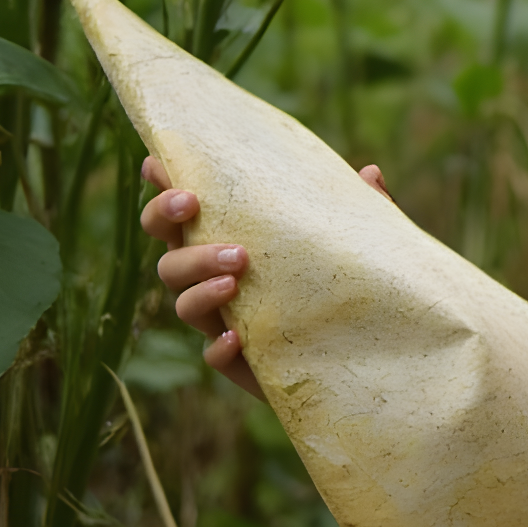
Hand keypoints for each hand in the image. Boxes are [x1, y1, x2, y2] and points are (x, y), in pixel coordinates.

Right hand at [143, 154, 390, 399]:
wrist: (361, 350)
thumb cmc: (345, 279)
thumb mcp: (356, 241)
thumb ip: (361, 209)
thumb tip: (369, 173)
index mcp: (233, 238)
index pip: (185, 211)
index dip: (163, 185)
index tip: (158, 164)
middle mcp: (216, 278)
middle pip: (168, 251)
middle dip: (166, 222)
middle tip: (192, 206)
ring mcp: (223, 320)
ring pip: (182, 301)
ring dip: (199, 284)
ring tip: (234, 274)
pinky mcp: (240, 361)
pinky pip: (214, 356)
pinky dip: (219, 346)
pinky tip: (236, 337)